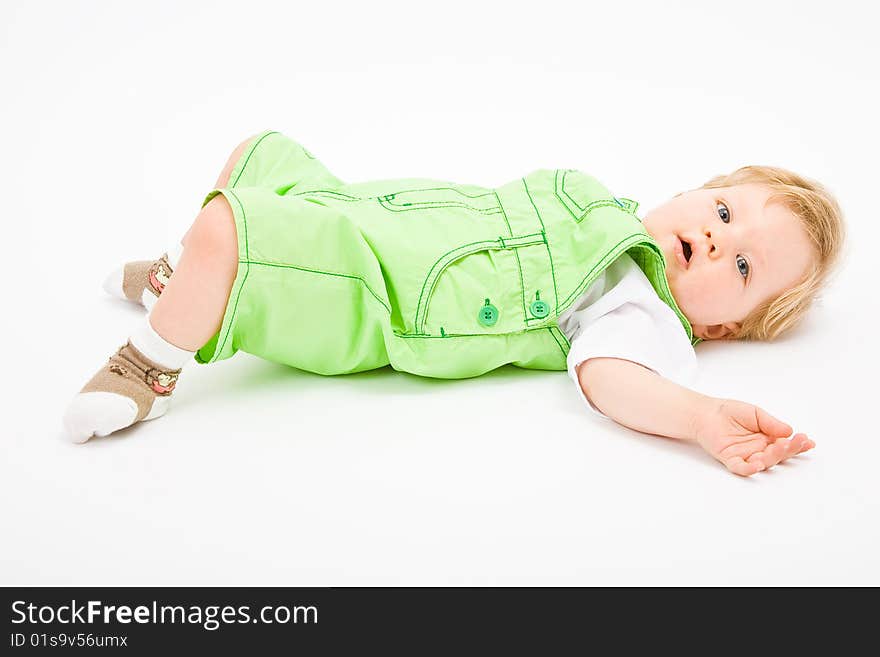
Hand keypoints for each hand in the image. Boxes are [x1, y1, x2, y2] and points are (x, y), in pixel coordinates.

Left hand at [693, 399, 814, 476]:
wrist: (706, 412)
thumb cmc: (729, 412)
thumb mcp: (755, 413)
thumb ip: (771, 423)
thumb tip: (789, 431)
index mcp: (767, 439)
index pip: (785, 444)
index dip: (797, 445)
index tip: (808, 442)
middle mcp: (758, 449)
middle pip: (778, 455)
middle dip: (789, 449)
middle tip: (797, 441)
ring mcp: (745, 455)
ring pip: (764, 462)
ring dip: (773, 456)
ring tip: (781, 446)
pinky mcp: (730, 459)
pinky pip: (741, 468)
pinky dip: (749, 469)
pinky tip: (758, 465)